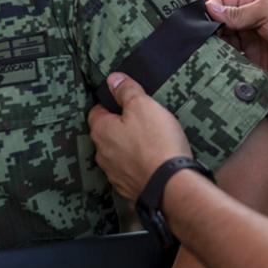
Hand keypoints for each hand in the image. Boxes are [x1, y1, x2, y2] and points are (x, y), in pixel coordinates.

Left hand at [87, 73, 191, 201]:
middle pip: (106, 134)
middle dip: (120, 127)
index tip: (124, 101)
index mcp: (101, 131)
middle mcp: (102, 154)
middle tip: (141, 120)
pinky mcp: (128, 189)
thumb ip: (126, 91)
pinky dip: (138, 166)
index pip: (96, 111)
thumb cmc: (156, 143)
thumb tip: (113, 79)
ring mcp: (114, 174)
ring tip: (150, 142)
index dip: (109, 104)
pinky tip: (152, 162)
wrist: (171, 186)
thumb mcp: (143, 105)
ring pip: (117, 154)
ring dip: (128, 148)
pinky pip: (129, 172)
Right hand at [207, 0, 267, 84]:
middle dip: (211, 29)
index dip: (212, 10)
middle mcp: (250, 19)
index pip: (223, 2)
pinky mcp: (252, 59)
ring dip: (216, 45)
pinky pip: (233, 58)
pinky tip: (219, 62)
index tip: (204, 21)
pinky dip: (224, 59)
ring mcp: (250, 39)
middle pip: (220, 22)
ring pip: (224, 41)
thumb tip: (211, 9)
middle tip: (204, 39)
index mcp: (254, 0)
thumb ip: (239, 12)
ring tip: (209, 51)